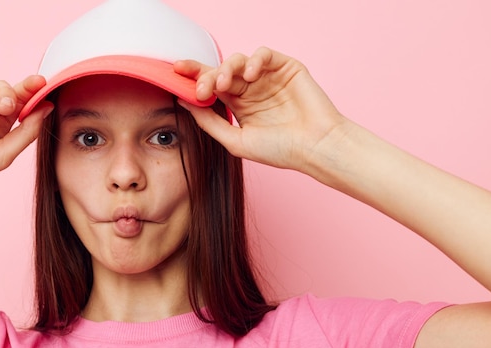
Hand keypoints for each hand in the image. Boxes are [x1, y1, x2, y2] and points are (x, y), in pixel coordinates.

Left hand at [174, 47, 347, 172]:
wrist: (314, 148)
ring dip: (227, 68)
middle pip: (221, 71)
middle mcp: (251, 89)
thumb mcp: (236, 140)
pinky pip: (264, 54)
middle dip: (207, 76)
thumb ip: (209, 122)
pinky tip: (251, 76)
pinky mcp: (286, 68)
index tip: (175, 73)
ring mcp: (268, 78)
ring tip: (224, 84)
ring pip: (239, 60)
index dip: (194, 77)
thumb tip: (184, 101)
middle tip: (203, 89)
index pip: (211, 86)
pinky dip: (255, 60)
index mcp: (238, 105)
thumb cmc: (280, 150)